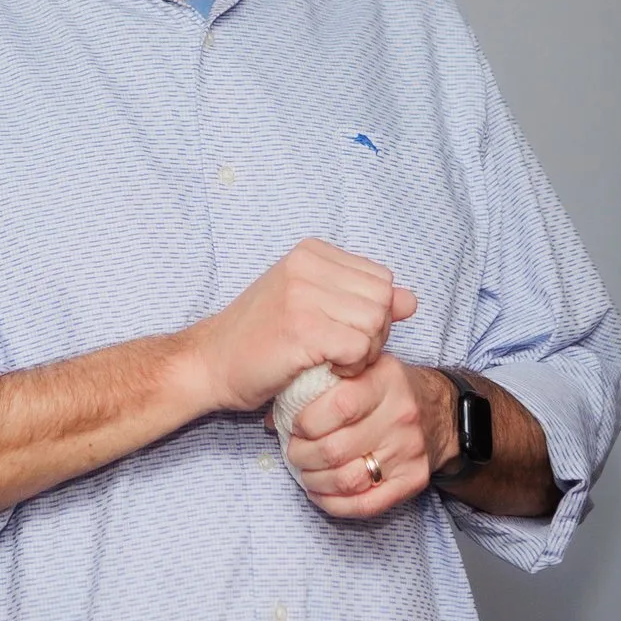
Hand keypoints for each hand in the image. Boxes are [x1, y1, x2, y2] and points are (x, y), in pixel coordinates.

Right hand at [185, 240, 416, 414]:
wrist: (210, 363)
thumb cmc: (260, 339)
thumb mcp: (313, 307)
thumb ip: (360, 300)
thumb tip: (411, 301)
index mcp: (310, 252)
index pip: (381, 278)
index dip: (372, 313)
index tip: (339, 330)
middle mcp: (306, 265)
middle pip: (383, 299)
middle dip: (373, 333)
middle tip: (338, 350)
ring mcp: (302, 294)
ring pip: (375, 323)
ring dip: (363, 352)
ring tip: (330, 359)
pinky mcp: (302, 329)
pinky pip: (360, 347)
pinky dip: (351, 366)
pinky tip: (325, 368)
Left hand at [283, 357, 453, 519]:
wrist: (442, 413)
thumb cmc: (387, 390)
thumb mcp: (361, 370)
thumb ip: (319, 385)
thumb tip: (274, 418)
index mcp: (383, 380)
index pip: (338, 407)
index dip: (306, 423)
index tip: (296, 426)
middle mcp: (400, 416)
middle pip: (336, 449)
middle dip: (302, 456)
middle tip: (294, 452)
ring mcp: (408, 451)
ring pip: (348, 480)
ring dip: (315, 481)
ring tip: (306, 472)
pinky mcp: (413, 480)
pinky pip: (367, 505)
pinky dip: (335, 504)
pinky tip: (321, 493)